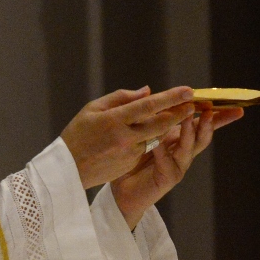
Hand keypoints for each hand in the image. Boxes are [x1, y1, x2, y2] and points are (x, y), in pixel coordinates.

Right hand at [61, 86, 196, 188]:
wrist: (67, 169)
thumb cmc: (77, 134)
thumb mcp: (92, 109)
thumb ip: (121, 98)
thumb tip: (147, 92)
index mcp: (114, 120)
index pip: (150, 106)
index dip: (171, 97)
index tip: (188, 90)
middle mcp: (124, 137)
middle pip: (161, 124)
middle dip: (179, 114)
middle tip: (192, 105)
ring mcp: (128, 153)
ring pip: (155, 136)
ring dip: (165, 127)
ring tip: (174, 115)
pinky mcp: (129, 164)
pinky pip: (144, 148)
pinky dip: (147, 139)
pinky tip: (143, 134)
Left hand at [111, 106, 243, 229]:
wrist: (123, 193)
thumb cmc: (131, 162)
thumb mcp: (141, 134)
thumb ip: (149, 116)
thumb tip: (150, 91)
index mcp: (179, 138)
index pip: (201, 122)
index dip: (218, 113)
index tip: (234, 102)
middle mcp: (183, 151)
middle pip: (203, 133)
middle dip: (212, 120)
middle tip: (213, 107)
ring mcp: (178, 165)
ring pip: (189, 146)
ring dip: (189, 130)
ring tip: (189, 114)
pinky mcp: (167, 178)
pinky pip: (166, 161)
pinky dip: (163, 150)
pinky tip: (158, 140)